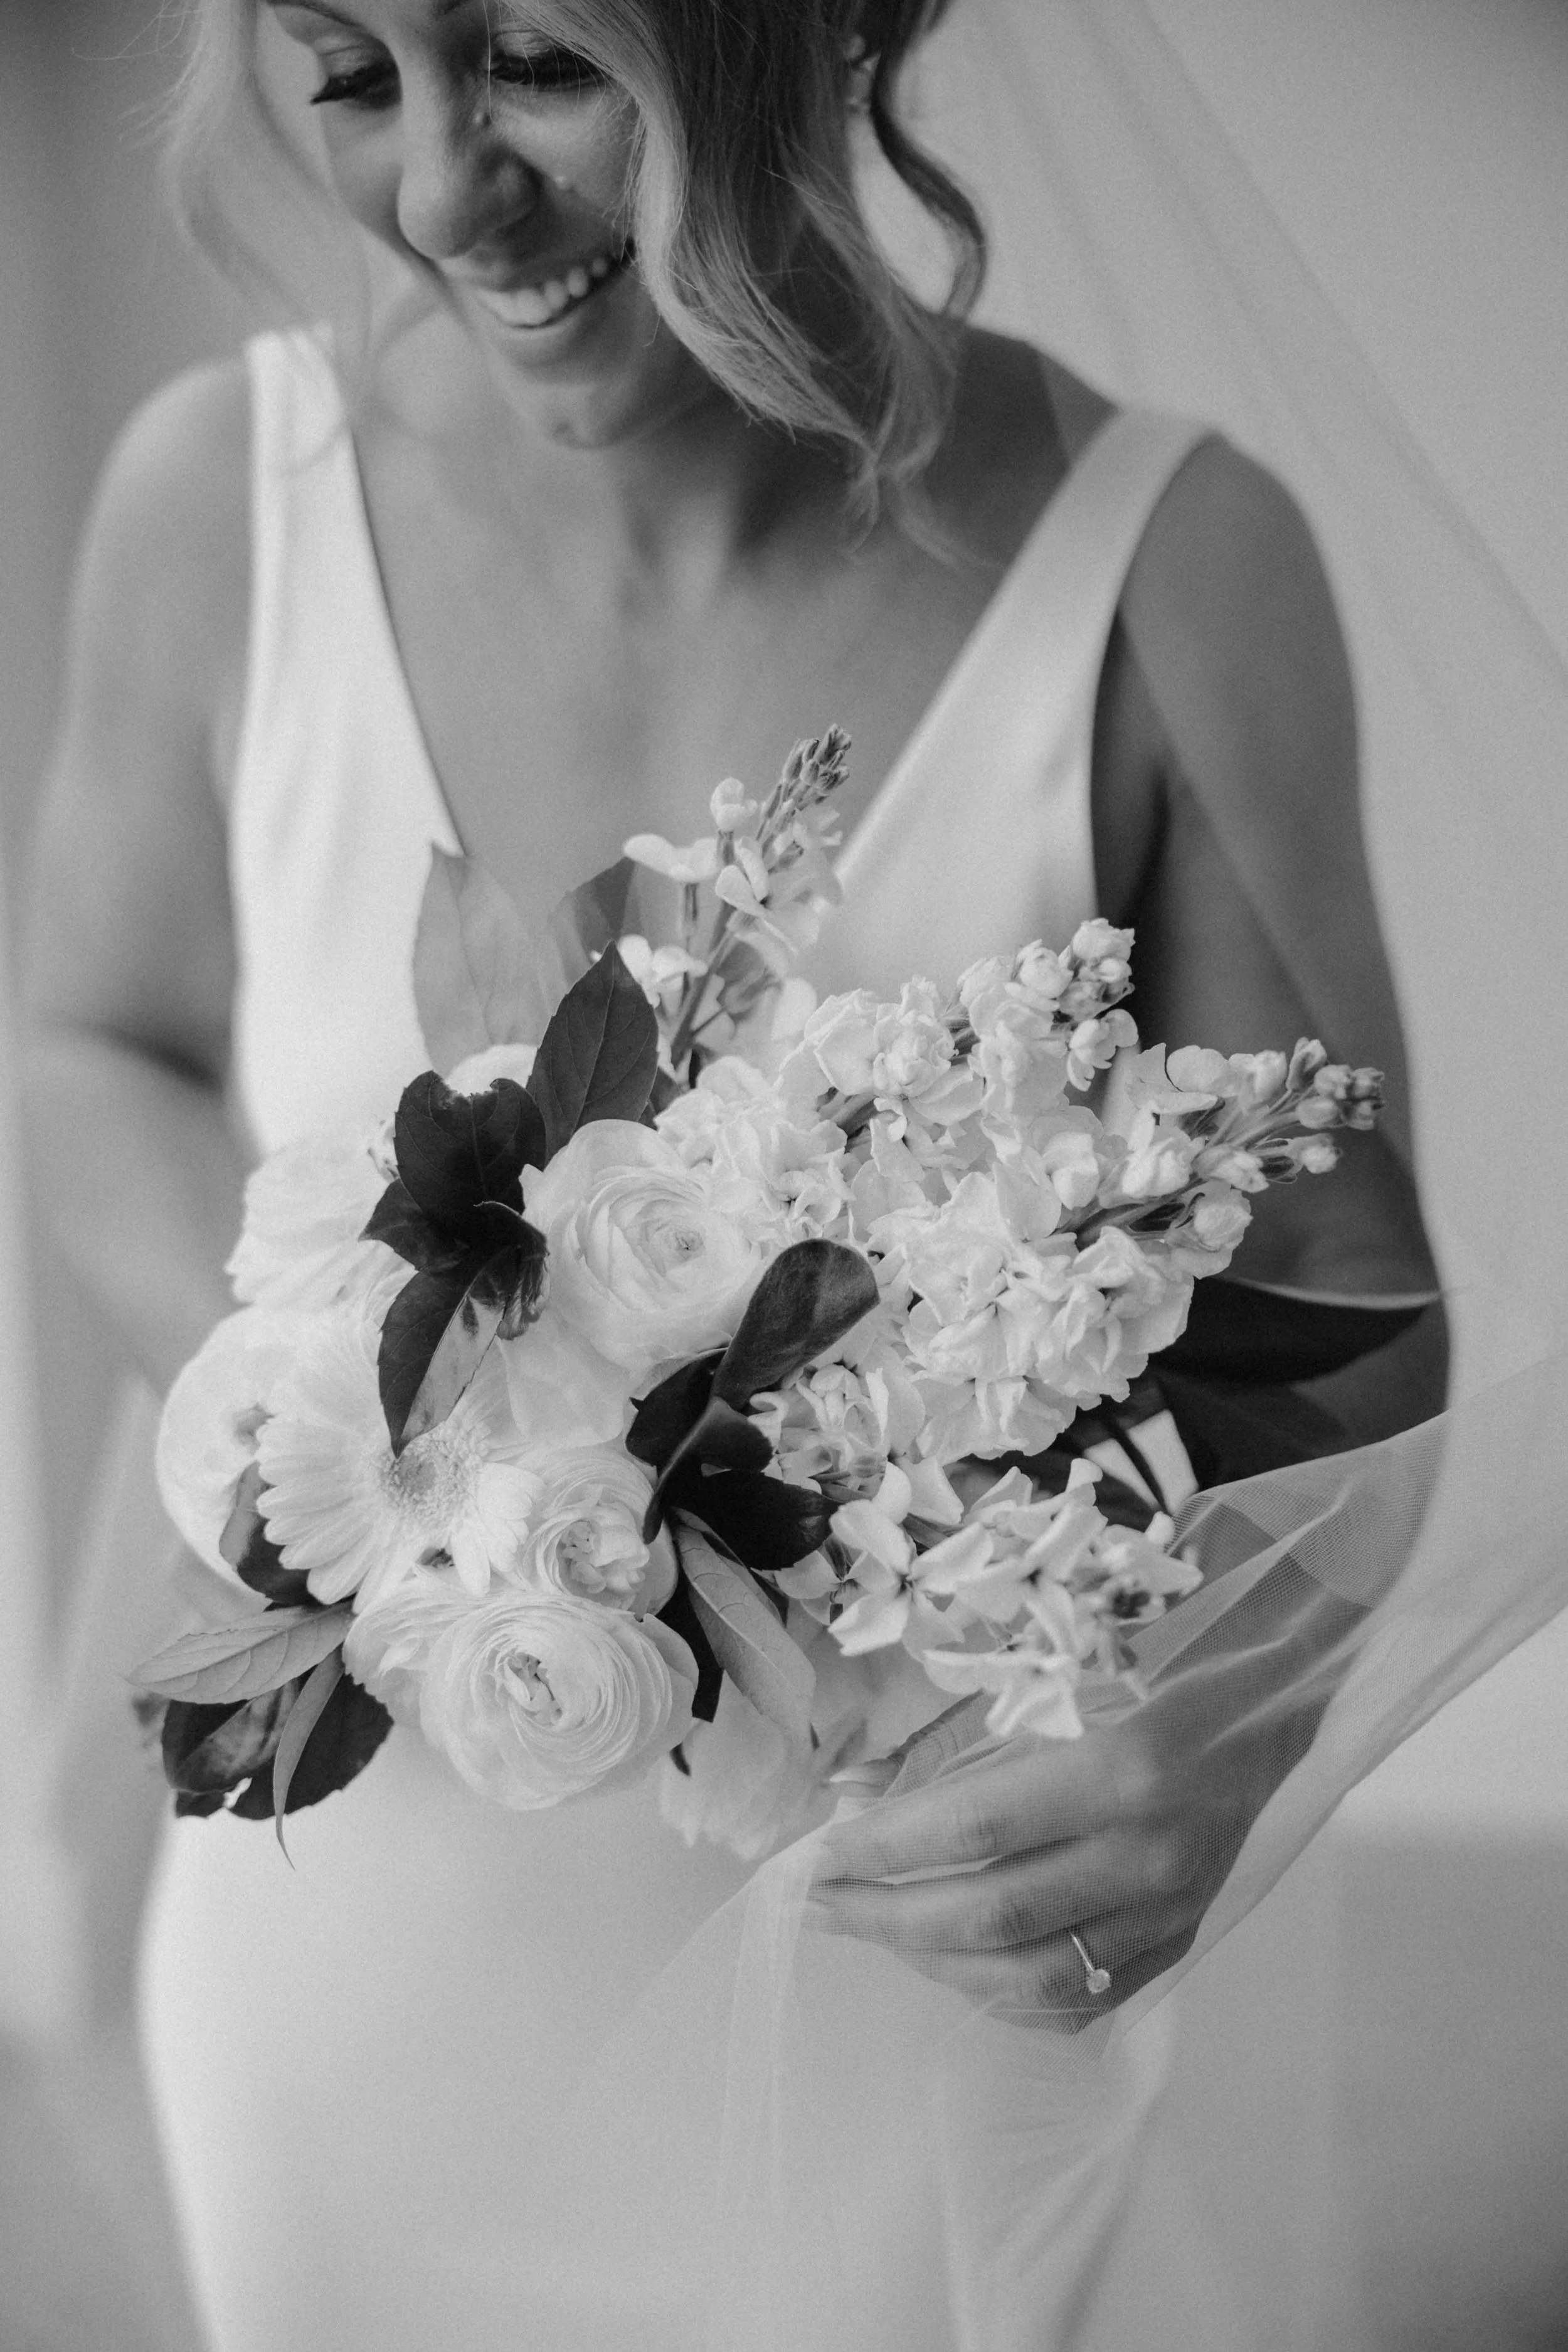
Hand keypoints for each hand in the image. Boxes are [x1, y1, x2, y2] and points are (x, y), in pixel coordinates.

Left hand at [810, 1583, 1352, 2027]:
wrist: (1277, 1705)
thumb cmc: (1158, 1671)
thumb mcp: (1058, 1686)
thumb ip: (957, 1750)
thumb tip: (855, 1795)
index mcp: (1120, 1768)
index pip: (975, 1829)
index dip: (885, 1849)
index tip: (817, 1856)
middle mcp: (1148, 1851)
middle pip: (990, 1914)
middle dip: (886, 1915)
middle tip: (820, 1905)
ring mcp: (1169, 1909)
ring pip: (1028, 1975)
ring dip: (933, 1962)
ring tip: (878, 1932)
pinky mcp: (1181, 1940)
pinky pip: (1082, 2001)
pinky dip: (1005, 1999)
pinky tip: (958, 1970)